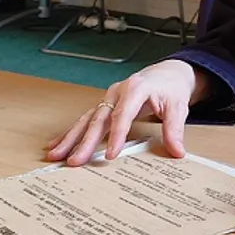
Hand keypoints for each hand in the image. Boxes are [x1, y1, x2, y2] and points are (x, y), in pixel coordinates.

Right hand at [45, 60, 210, 165]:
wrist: (166, 74)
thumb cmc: (170, 88)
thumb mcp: (178, 106)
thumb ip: (175, 129)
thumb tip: (177, 151)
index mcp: (135, 89)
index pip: (123, 116)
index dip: (116, 136)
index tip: (110, 155)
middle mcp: (116, 92)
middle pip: (98, 119)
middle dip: (85, 142)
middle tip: (74, 161)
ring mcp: (108, 99)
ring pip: (86, 120)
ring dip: (70, 138)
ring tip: (56, 155)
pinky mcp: (104, 105)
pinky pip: (85, 119)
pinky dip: (71, 132)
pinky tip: (57, 144)